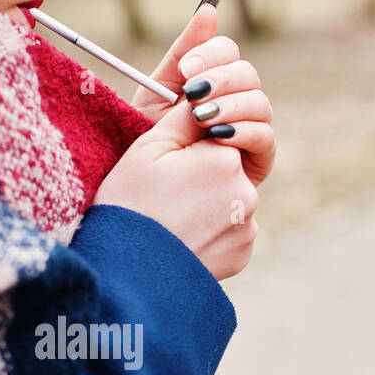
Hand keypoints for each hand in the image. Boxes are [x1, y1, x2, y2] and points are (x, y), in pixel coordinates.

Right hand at [93, 75, 259, 281]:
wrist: (126, 275)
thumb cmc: (128, 206)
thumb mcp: (146, 149)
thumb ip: (182, 118)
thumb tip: (203, 100)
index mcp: (224, 157)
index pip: (215, 137)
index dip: (185, 152)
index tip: (164, 171)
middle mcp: (247, 190)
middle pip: (223, 170)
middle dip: (199, 178)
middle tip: (163, 198)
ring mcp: (248, 226)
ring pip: (228, 202)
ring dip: (206, 206)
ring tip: (170, 222)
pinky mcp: (243, 254)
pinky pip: (229, 234)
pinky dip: (210, 235)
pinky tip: (182, 242)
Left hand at [131, 1, 275, 189]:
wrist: (146, 185)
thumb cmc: (149, 138)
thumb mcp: (157, 91)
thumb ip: (182, 52)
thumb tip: (209, 6)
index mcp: (212, 80)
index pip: (228, 52)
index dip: (212, 55)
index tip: (187, 68)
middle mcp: (236, 101)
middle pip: (247, 74)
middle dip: (221, 80)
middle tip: (194, 93)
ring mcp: (250, 129)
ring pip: (259, 102)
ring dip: (231, 105)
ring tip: (202, 117)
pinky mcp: (258, 159)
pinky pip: (265, 137)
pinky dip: (243, 132)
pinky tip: (218, 135)